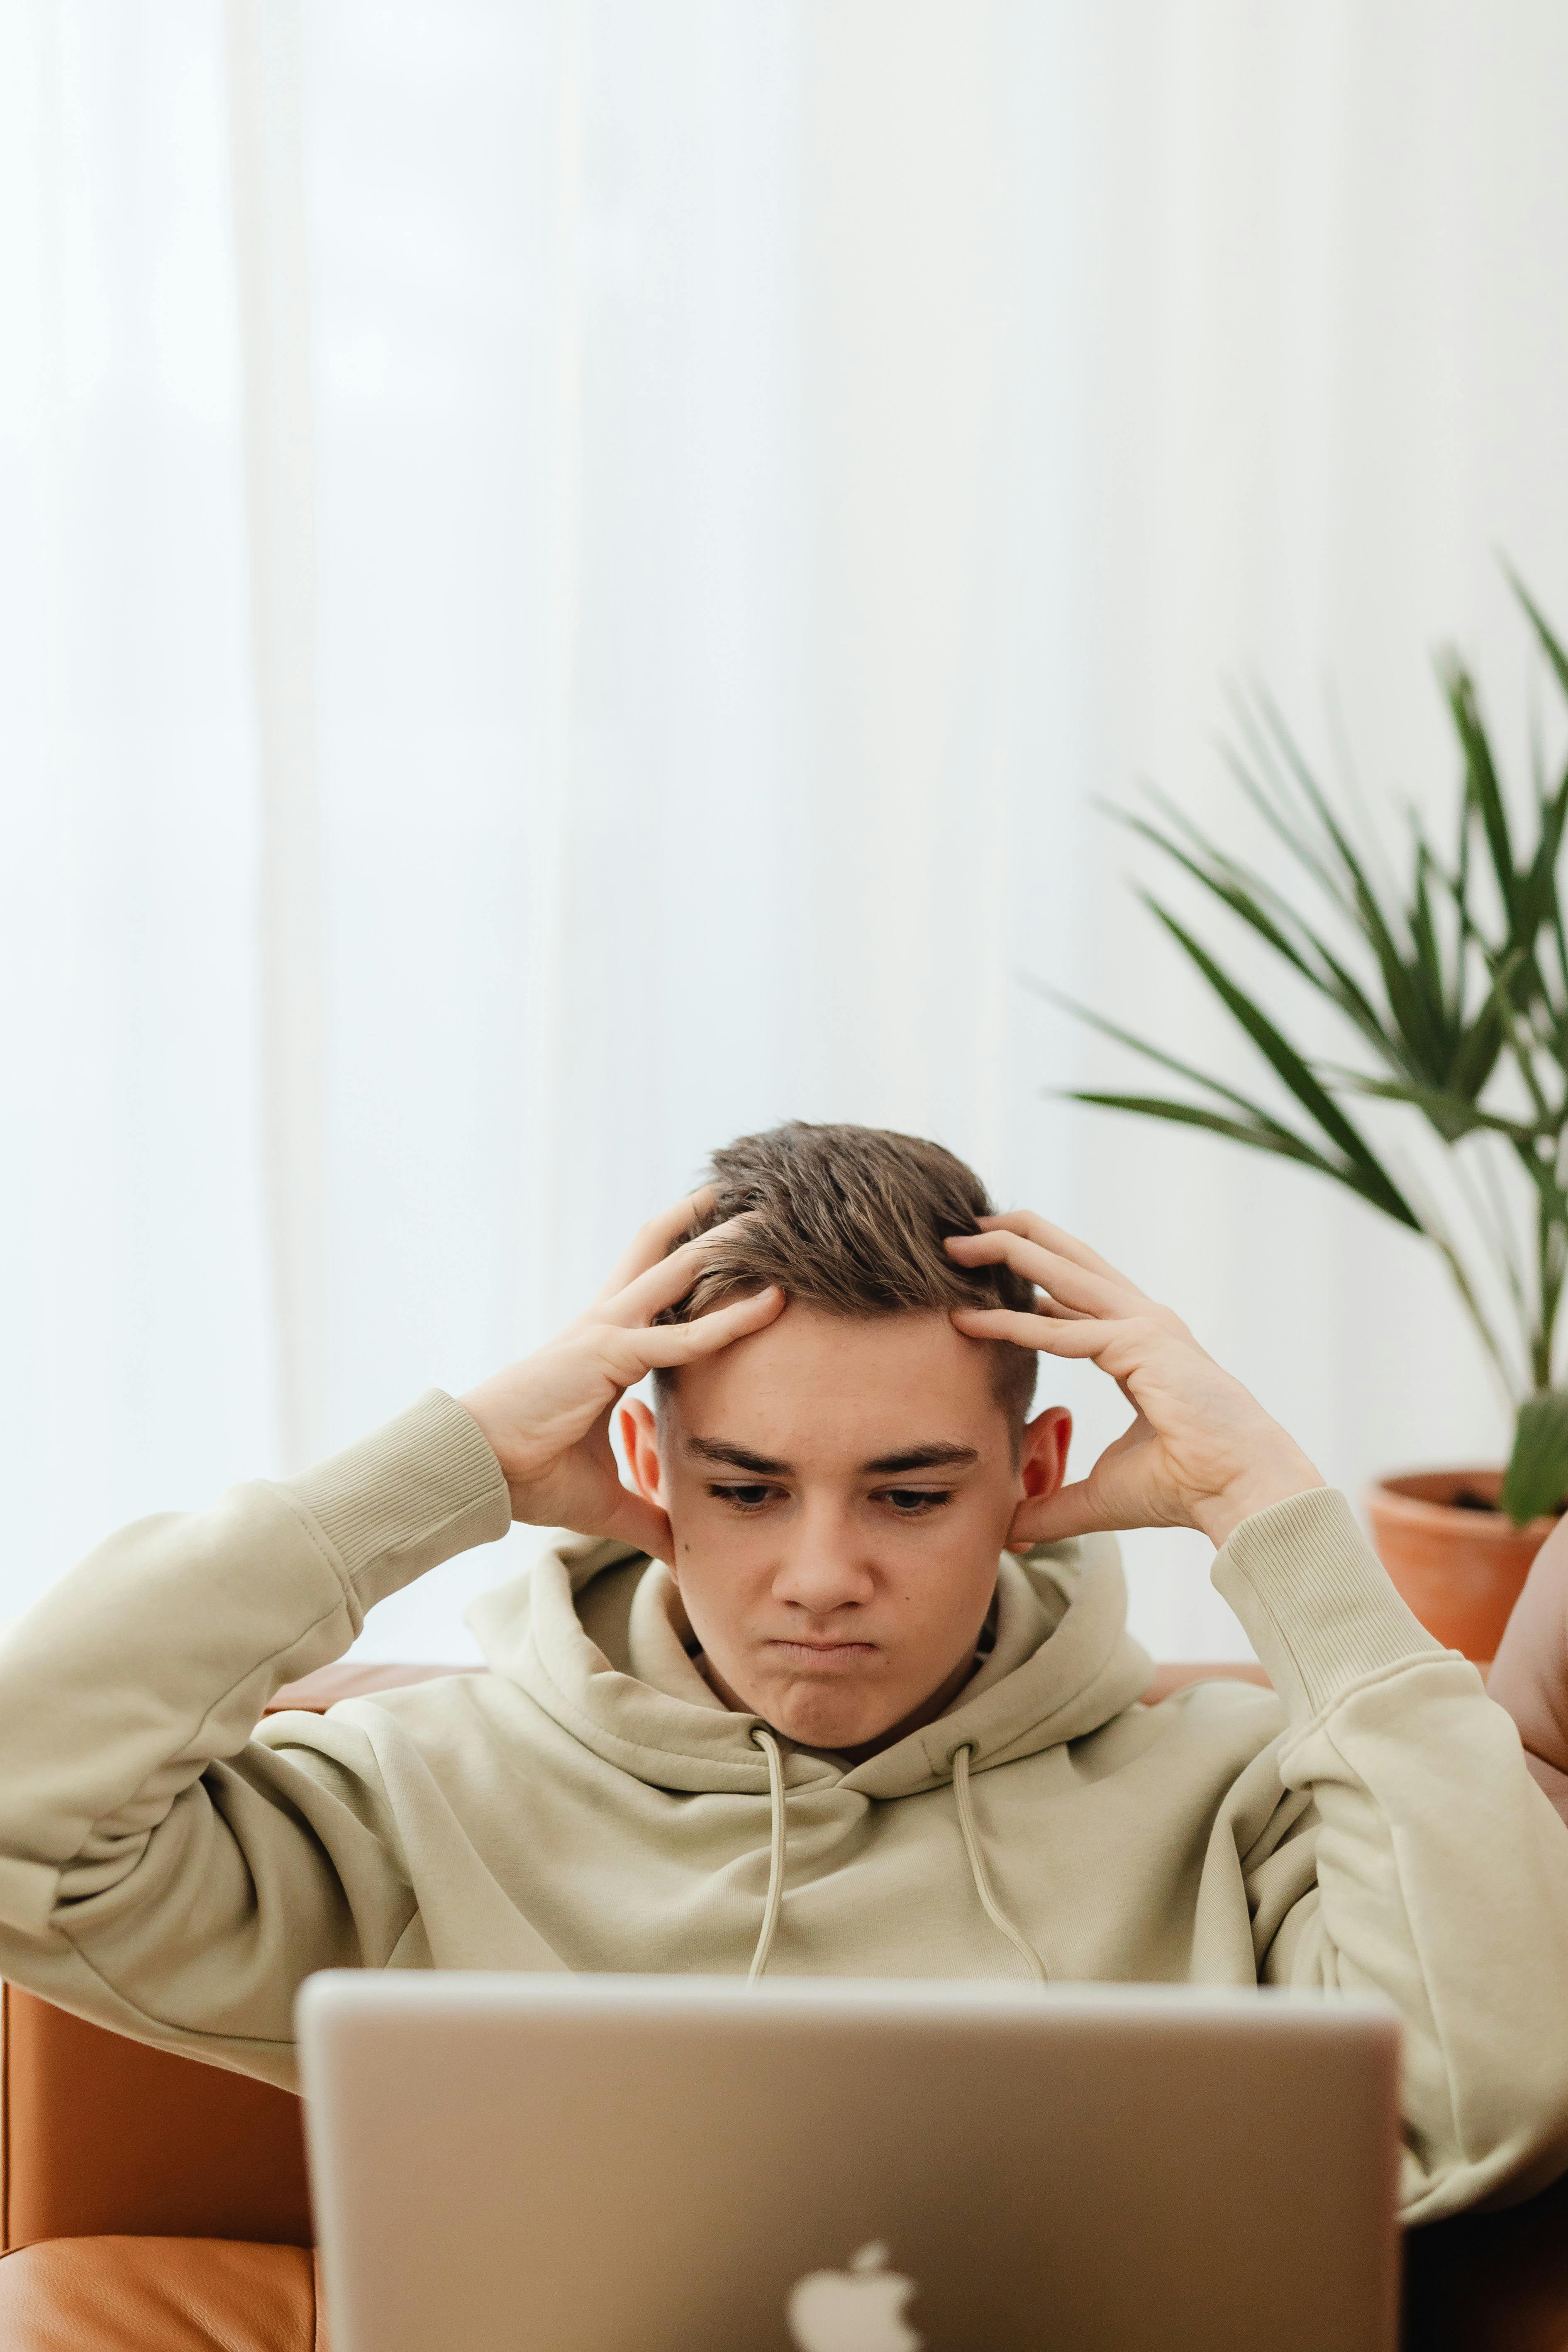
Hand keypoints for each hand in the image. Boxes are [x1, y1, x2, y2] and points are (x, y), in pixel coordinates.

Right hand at [460, 1193, 781, 1561]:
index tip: (732, 1241)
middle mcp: (606, 1324)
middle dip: (707, 1220)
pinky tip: (772, 1303)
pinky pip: (679, 1336)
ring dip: (725, 1241)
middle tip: (755, 1194)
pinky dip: (728, 1320)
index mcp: (605, 1345)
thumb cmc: (530, 1477)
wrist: (477, 1472)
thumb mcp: (607, 1501)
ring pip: (676, 1270)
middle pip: (662, 1251)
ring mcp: (605, 1332)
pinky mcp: (605, 1355)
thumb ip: (649, 1518)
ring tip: (772, 1214)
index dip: (690, 1257)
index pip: (656, 1287)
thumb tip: (680, 1553)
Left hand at [946, 1213, 1323, 1549]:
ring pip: (1063, 1276)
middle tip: (964, 1230)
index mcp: (1141, 1345)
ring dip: (1008, 1255)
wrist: (1241, 1494)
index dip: (1029, 1282)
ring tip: (958, 1242)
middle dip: (1015, 1240)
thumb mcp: (1101, 1494)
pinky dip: (1013, 1324)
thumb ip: (1051, 1507)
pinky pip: (1062, 1332)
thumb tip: (1008, 1532)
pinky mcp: (1141, 1346)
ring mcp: (1146, 1327)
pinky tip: (969, 1321)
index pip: (1075, 1299)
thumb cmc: (1187, 1487)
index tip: (983, 1274)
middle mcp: (1143, 1323)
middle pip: (1070, 1263)